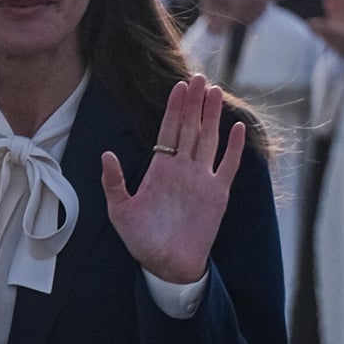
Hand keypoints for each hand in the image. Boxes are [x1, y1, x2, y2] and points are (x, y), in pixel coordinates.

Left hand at [100, 73, 245, 285]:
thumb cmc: (142, 241)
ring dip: (212, 116)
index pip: (168, 131)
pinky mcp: (218, 194)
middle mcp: (183, 169)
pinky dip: (234, 148)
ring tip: (215, 92)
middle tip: (199, 77)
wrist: (167, 266)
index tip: (178, 86)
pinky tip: (237, 128)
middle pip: (190, 128)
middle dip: (194, 103)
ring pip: (209, 140)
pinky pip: (228, 166)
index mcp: (160, 170)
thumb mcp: (120, 211)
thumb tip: (106, 154)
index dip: (174, 108)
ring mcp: (202, 179)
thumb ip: (114, 182)